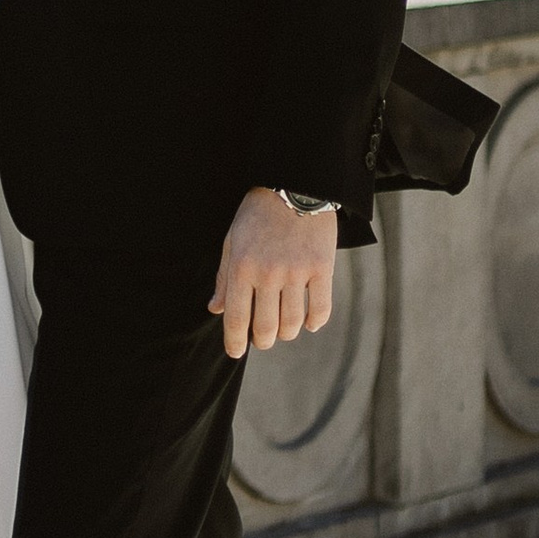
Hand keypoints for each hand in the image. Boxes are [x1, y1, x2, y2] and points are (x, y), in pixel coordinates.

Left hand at [209, 188, 336, 358]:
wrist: (295, 185)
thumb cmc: (257, 215)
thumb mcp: (232, 241)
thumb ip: (224, 278)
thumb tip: (216, 310)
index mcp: (242, 267)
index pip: (236, 318)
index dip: (235, 342)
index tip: (236, 352)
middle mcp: (268, 273)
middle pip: (266, 327)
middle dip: (263, 341)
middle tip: (263, 340)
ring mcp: (296, 272)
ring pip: (292, 323)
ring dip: (287, 333)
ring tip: (284, 330)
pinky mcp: (322, 268)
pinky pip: (320, 309)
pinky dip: (314, 323)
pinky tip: (309, 324)